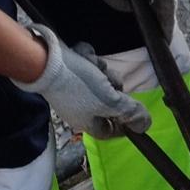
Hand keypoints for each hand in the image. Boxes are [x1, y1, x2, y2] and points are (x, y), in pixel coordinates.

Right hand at [11, 24, 150, 138]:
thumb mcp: (110, 101)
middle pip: (108, 103)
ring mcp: (73, 89)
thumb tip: (144, 126)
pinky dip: (89, 61)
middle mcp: (79, 108)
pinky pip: (88, 66)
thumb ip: (129, 112)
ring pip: (100, 81)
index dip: (124, 125)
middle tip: (111, 84)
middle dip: (113, 90)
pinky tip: (83, 58)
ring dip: (101, 72)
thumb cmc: (79, 85)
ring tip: (94, 67)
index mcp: (86, 122)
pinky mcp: (69, 71)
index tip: (135, 114)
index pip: (109, 131)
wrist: (46, 59)